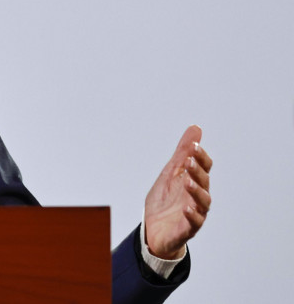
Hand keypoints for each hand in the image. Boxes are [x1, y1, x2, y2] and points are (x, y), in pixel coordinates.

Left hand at [143, 125, 212, 258]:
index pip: (203, 167)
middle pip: (204, 182)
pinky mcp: (187, 229)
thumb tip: (195, 128)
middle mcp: (197, 196)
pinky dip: (193, 215)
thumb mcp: (170, 173)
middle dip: (197, 170)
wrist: (153, 230)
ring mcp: (194, 213)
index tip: (193, 145)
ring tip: (187, 181)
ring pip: (203, 201)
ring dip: (196, 191)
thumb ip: (182, 152)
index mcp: (194, 182)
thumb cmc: (165, 201)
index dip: (200, 156)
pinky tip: (188, 208)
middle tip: (189, 160)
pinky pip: (194, 222)